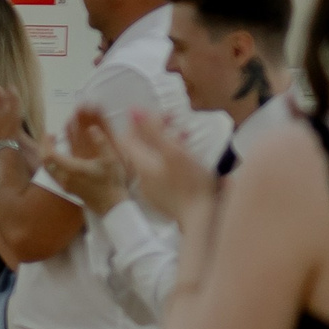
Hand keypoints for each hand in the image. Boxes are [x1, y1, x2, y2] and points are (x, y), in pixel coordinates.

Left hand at [41, 105, 131, 215]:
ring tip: (51, 146)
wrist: (111, 205)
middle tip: (48, 137)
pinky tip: (58, 159)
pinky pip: (52, 175)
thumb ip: (101, 142)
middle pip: (44, 162)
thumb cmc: (112, 182)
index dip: (46, 143)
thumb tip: (92, 129)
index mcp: (72, 169)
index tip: (50, 134)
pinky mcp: (67, 188)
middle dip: (43, 148)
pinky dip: (51, 164)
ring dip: (46, 156)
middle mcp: (64, 177)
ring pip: (47, 169)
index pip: (50, 155)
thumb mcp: (110, 159)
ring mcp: (64, 184)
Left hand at [111, 107, 218, 227]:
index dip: (140, 123)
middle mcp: (142, 177)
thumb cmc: (190, 183)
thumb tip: (133, 111)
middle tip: (175, 119)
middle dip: (156, 130)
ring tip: (185, 134)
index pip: (127, 138)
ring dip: (167, 142)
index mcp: (142, 165)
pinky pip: (162, 171)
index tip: (160, 114)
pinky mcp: (164, 196)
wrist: (200, 217)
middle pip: (141, 147)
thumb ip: (153, 132)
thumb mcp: (173, 152)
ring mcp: (152, 188)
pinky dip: (171, 159)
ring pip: (154, 158)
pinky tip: (187, 155)